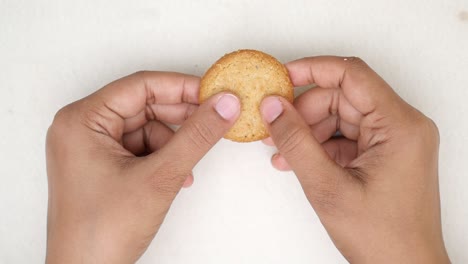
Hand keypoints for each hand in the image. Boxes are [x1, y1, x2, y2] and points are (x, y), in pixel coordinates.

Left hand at [45, 72, 239, 262]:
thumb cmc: (101, 232)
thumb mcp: (159, 177)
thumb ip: (196, 137)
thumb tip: (223, 105)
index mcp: (83, 120)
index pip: (141, 86)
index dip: (182, 87)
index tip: (214, 93)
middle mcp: (82, 128)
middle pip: (144, 106)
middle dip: (181, 119)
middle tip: (214, 120)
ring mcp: (91, 148)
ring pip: (146, 129)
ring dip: (173, 145)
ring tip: (186, 167)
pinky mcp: (101, 164)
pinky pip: (140, 148)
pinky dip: (162, 159)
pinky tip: (176, 176)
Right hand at [260, 57, 449, 262]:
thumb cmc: (381, 238)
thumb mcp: (328, 188)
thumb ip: (296, 142)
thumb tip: (273, 107)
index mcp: (400, 126)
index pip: (351, 75)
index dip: (312, 70)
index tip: (281, 78)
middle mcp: (402, 126)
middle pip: (342, 96)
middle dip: (304, 111)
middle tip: (275, 127)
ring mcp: (394, 140)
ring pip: (340, 116)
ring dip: (308, 131)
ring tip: (282, 152)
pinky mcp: (384, 153)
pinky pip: (345, 136)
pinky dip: (320, 146)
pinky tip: (296, 161)